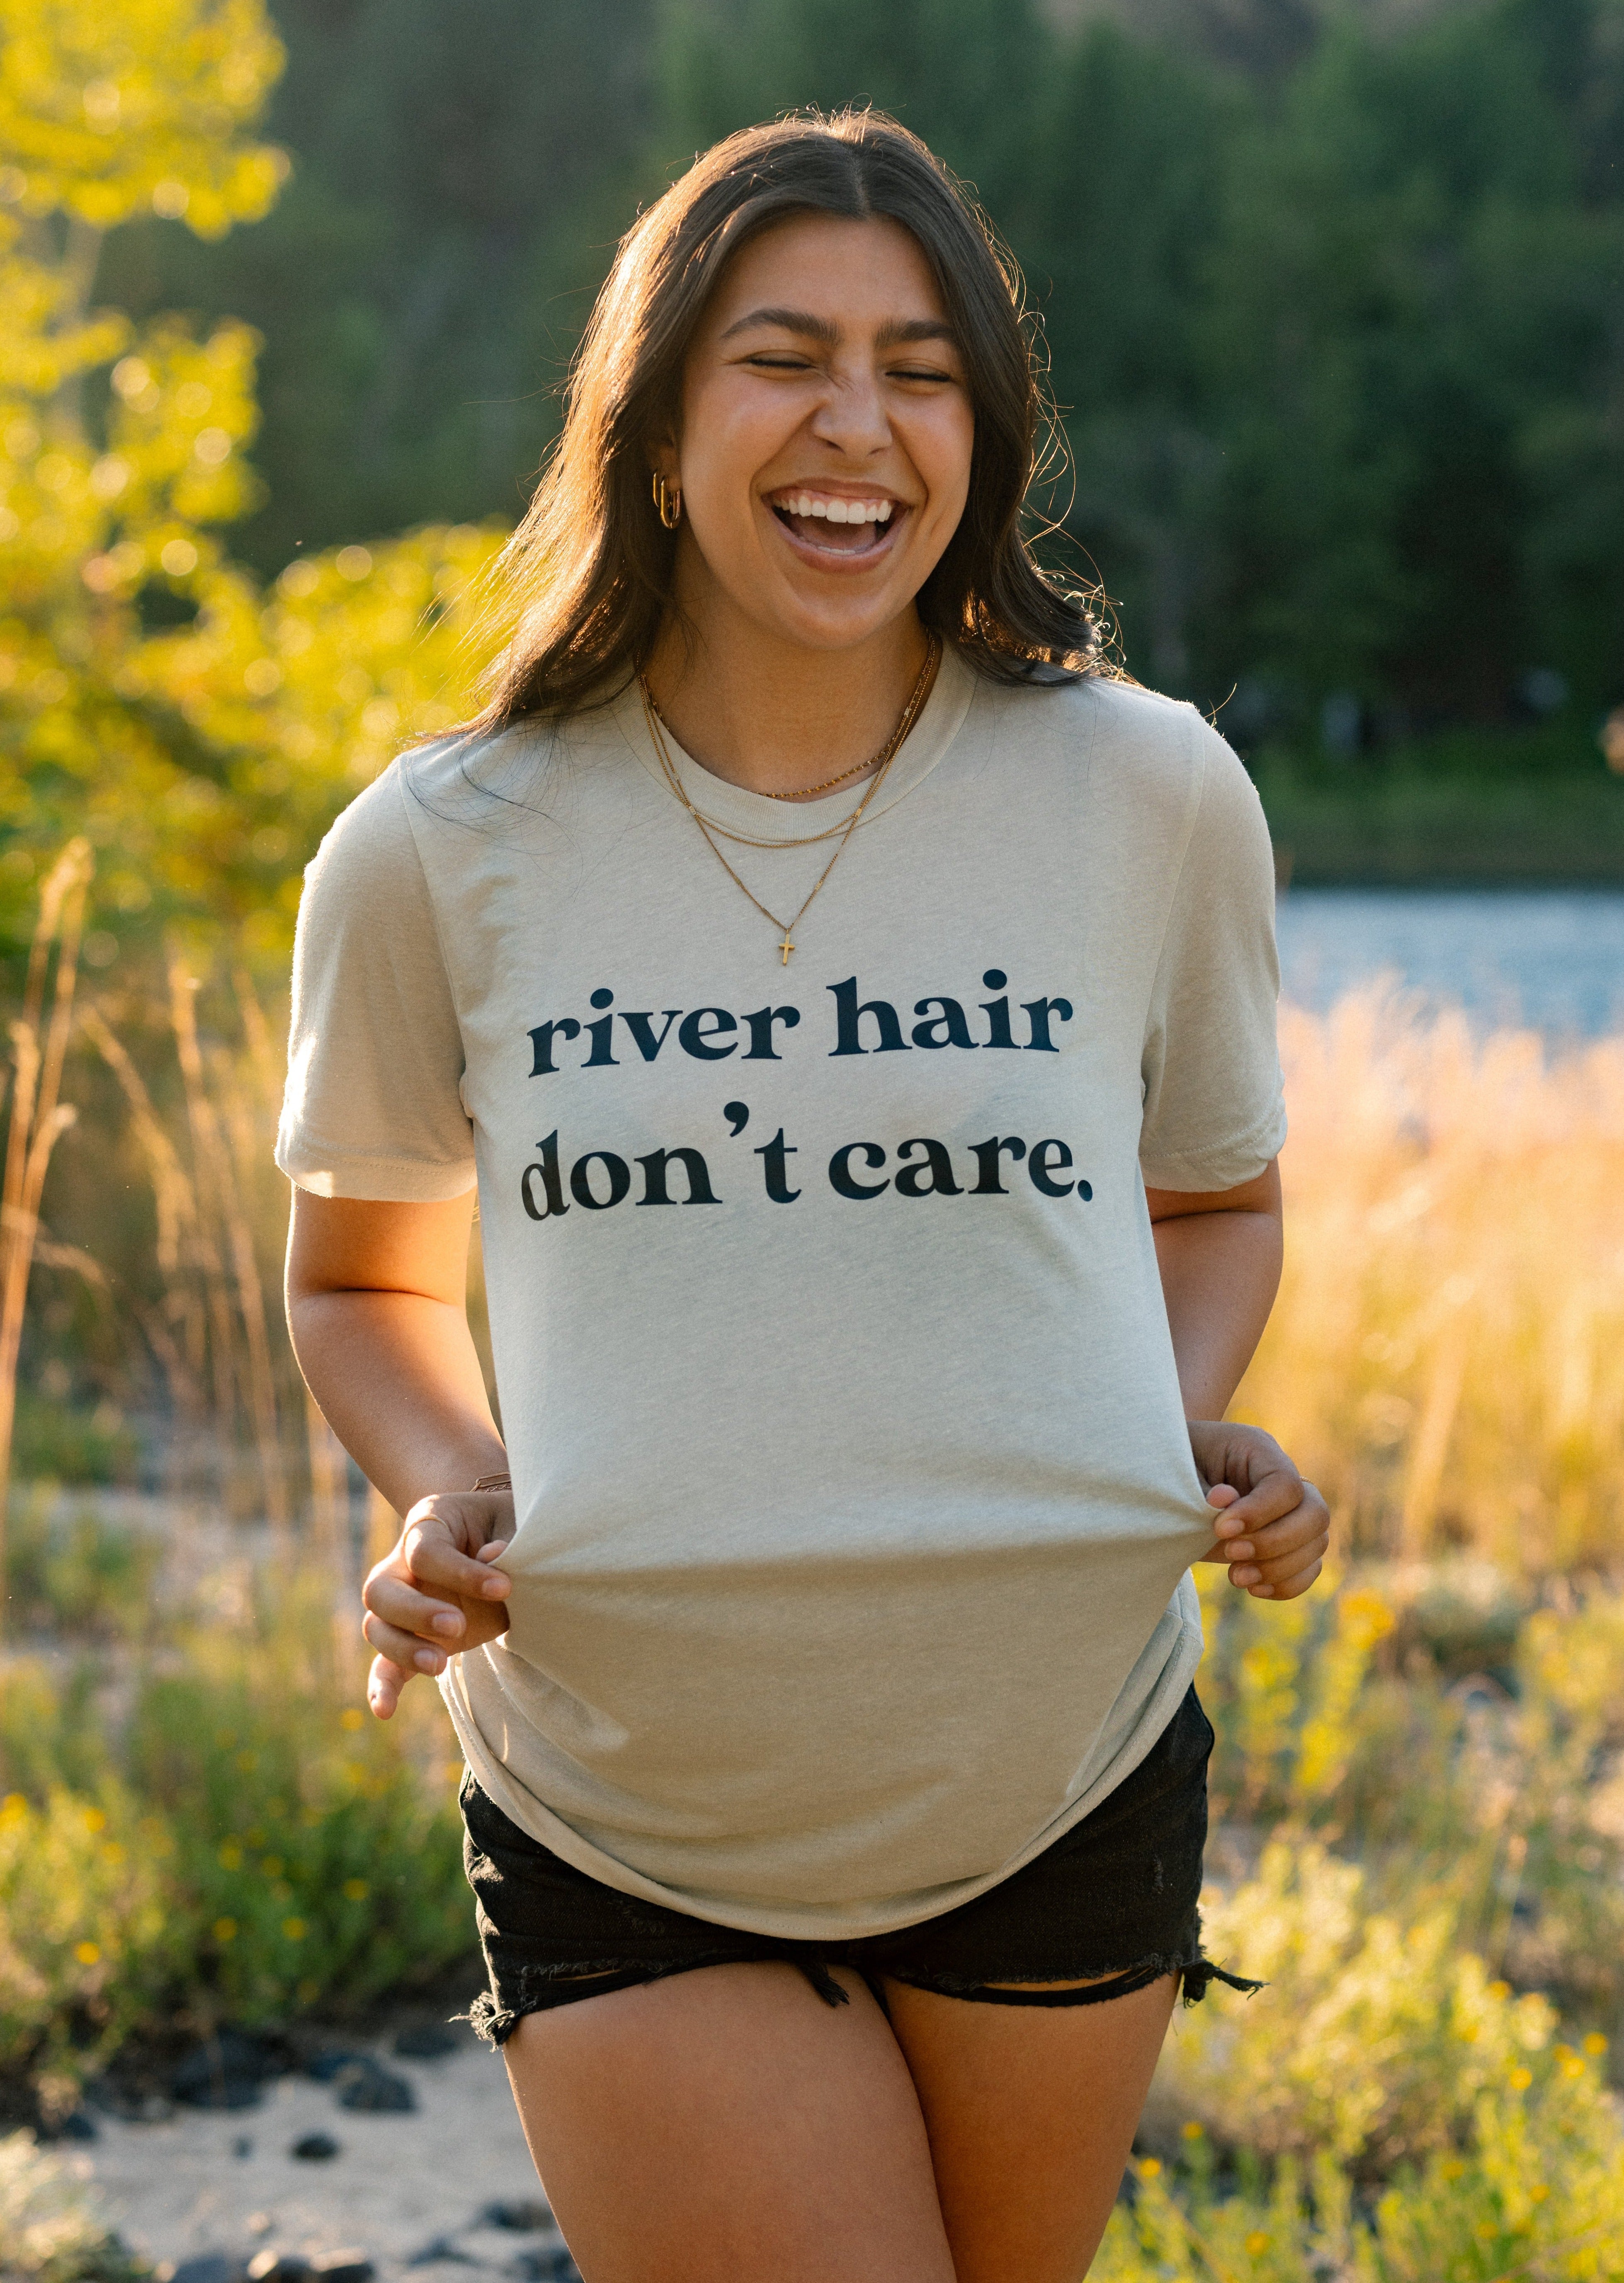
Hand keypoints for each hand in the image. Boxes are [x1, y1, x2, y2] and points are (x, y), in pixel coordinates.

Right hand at [362, 1486, 514, 1717]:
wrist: (506, 1537)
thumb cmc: (511, 1525)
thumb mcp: (514, 1522)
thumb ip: (508, 1539)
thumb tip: (494, 1556)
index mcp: (428, 1523)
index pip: (425, 1552)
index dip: (461, 1572)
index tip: (505, 1587)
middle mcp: (402, 1563)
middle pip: (381, 1590)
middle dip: (416, 1612)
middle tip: (457, 1625)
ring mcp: (403, 1603)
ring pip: (378, 1628)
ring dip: (403, 1649)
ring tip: (440, 1664)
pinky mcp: (413, 1637)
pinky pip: (387, 1664)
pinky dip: (384, 1687)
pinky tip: (385, 1711)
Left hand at [1188, 1421, 1328, 1599]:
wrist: (1163, 1479)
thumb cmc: (1171, 1473)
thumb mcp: (1180, 1477)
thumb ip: (1203, 1493)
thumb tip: (1225, 1499)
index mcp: (1258, 1449)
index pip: (1284, 1484)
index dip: (1259, 1513)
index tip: (1220, 1529)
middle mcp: (1284, 1475)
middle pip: (1315, 1514)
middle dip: (1275, 1543)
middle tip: (1232, 1554)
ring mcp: (1292, 1509)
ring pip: (1317, 1542)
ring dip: (1280, 1568)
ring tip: (1236, 1577)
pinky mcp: (1289, 1539)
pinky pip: (1309, 1566)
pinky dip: (1287, 1584)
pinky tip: (1252, 1588)